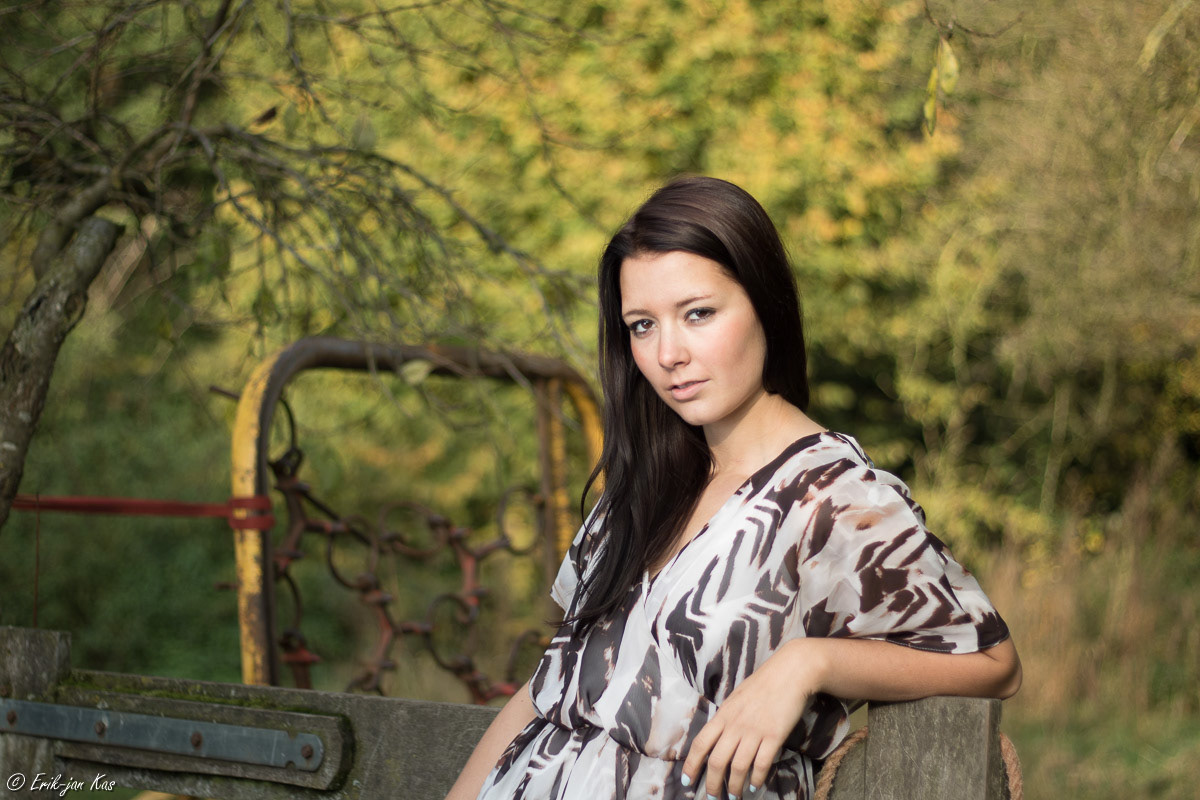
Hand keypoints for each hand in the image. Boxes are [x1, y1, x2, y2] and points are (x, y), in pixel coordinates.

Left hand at [681, 639, 819, 798]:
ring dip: (735, 786)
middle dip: (712, 784)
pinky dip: (757, 778)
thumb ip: (727, 717)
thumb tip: (718, 736)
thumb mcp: (736, 698)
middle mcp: (735, 725)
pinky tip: (755, 786)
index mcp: (723, 715)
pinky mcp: (774, 736)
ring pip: (738, 767)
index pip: (700, 743)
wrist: (790, 672)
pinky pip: (761, 763)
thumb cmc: (763, 684)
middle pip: (717, 761)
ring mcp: (754, 731)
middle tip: (712, 798)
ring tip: (734, 797)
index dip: (692, 764)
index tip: (688, 781)